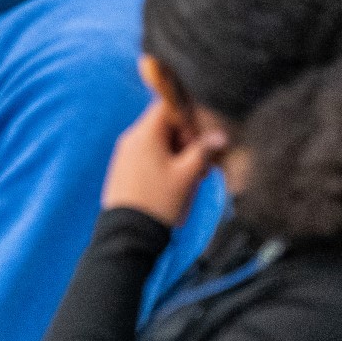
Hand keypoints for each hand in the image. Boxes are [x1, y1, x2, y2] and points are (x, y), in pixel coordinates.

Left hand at [101, 97, 224, 225]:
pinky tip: (170, 184)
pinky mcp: (120, 170)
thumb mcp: (187, 175)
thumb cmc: (159, 201)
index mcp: (145, 135)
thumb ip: (204, 151)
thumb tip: (220, 136)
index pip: (166, 107)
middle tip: (197, 163)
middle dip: (182, 139)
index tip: (196, 140)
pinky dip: (160, 163)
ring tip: (186, 177)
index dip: (186, 119)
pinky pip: (144, 156)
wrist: (128, 233)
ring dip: (173, 153)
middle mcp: (130, 139)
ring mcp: (123, 155)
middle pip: (161, 125)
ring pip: (154, 142)